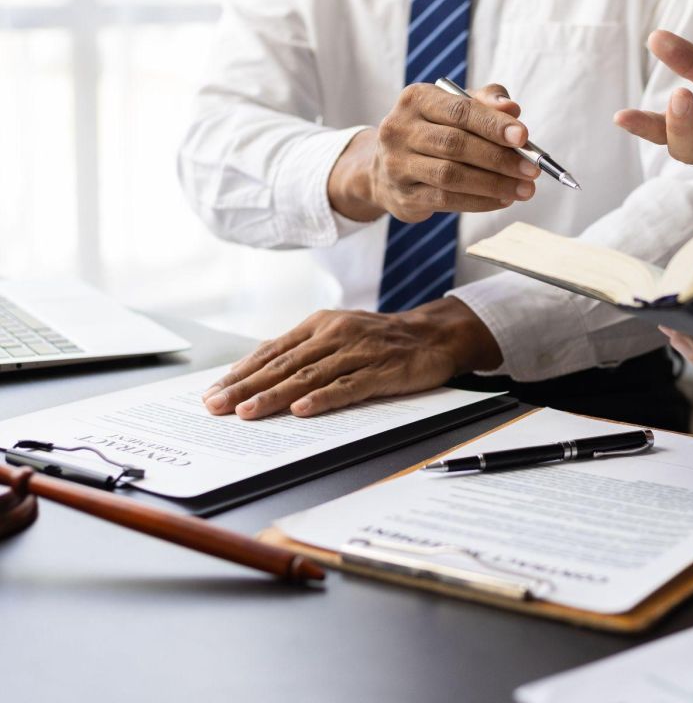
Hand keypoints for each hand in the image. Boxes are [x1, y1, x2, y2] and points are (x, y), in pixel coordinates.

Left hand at [201, 298, 501, 418]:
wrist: (434, 335)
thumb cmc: (381, 340)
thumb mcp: (339, 335)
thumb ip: (304, 351)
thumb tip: (259, 372)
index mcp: (320, 324)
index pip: (272, 351)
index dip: (241, 372)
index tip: (214, 392)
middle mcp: (335, 334)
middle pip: (283, 364)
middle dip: (246, 387)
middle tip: (217, 406)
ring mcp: (358, 351)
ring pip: (309, 376)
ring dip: (275, 396)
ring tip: (248, 413)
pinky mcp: (382, 370)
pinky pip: (348, 386)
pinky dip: (323, 398)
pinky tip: (302, 409)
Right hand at [327, 83, 540, 221]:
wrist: (384, 169)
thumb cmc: (431, 132)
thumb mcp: (453, 108)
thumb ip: (485, 103)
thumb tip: (513, 108)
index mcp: (415, 99)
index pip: (459, 110)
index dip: (493, 124)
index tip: (523, 136)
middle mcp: (399, 129)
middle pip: (455, 144)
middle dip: (499, 158)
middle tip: (531, 169)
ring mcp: (397, 165)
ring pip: (451, 176)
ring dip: (494, 184)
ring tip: (524, 189)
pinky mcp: (403, 196)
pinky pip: (446, 200)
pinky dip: (480, 202)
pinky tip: (503, 200)